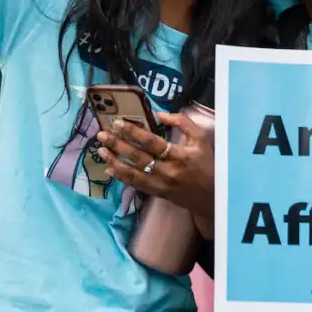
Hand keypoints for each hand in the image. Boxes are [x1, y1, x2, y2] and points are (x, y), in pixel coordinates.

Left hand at [96, 111, 213, 218]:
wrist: (211, 196)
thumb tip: (160, 115)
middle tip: (102, 135)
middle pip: (138, 157)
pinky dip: (121, 177)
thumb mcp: (200, 139)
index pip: (152, 142)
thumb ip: (182, 122)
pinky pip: (135, 184)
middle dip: (118, 145)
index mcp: (179, 154)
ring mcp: (161, 184)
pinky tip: (110, 169)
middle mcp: (168, 170)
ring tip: (100, 151)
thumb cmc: (206, 163)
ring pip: (133, 173)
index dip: (134, 132)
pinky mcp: (157, 193)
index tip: (118, 123)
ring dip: (115, 161)